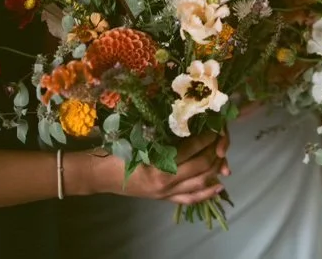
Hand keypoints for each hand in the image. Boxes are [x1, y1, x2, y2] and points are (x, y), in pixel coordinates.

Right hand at [93, 131, 229, 204]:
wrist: (99, 174)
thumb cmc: (116, 151)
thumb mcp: (140, 138)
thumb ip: (164, 134)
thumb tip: (190, 122)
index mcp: (159, 164)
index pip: (193, 148)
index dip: (207, 136)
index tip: (215, 125)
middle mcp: (166, 182)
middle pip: (202, 166)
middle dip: (216, 150)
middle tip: (221, 137)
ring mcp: (166, 193)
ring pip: (200, 182)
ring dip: (215, 168)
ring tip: (222, 155)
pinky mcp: (164, 199)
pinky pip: (190, 199)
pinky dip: (207, 193)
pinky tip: (219, 186)